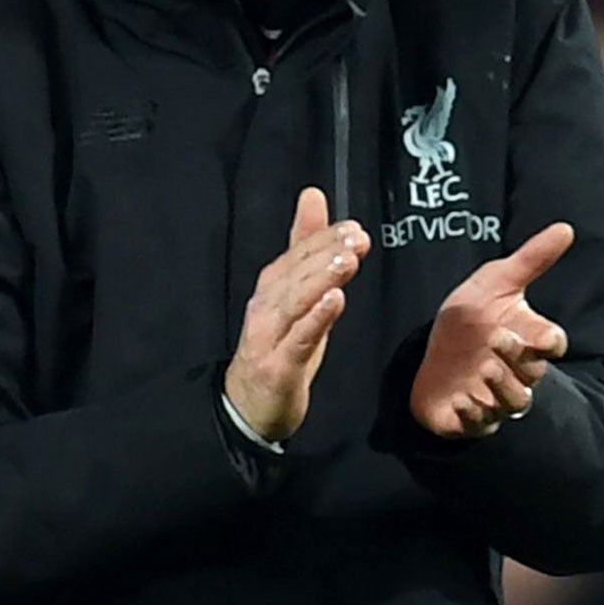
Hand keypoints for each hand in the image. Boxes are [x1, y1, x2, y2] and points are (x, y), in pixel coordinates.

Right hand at [224, 187, 369, 442]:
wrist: (247, 409)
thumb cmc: (278, 348)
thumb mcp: (295, 295)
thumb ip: (305, 246)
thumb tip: (313, 195)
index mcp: (271, 288)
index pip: (297, 255)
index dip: (324, 239)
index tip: (353, 227)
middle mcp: (265, 307)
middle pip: (295, 274)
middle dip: (325, 254)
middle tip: (356, 238)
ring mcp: (268, 337)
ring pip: (295, 302)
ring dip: (321, 279)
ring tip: (347, 261)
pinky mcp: (278, 366)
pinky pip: (298, 339)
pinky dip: (315, 319)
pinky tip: (335, 301)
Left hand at [410, 223, 574, 438]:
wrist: (426, 353)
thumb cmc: (469, 318)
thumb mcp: (496, 283)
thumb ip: (532, 259)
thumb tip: (566, 228)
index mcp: (526, 340)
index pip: (553, 345)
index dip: (547, 341)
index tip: (532, 331)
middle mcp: (516, 372)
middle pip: (535, 374)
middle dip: (519, 358)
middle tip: (496, 339)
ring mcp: (495, 398)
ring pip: (514, 402)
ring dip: (501, 386)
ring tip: (481, 368)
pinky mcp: (471, 419)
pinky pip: (481, 425)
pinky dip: (473, 414)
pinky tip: (459, 399)